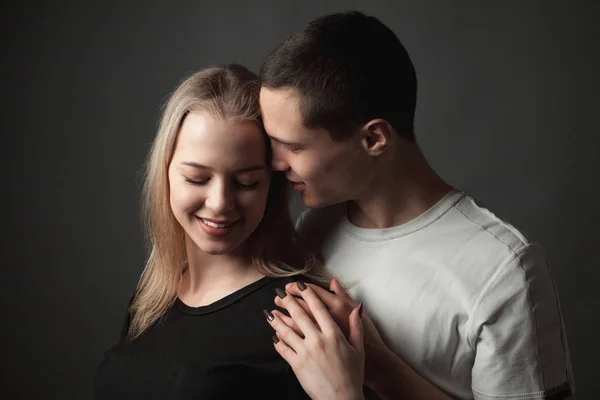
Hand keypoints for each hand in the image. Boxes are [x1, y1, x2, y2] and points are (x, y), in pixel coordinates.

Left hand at [265, 282, 364, 399]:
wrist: (342, 398)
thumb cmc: (352, 375)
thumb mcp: (358, 349)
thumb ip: (356, 326)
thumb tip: (357, 308)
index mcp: (334, 334)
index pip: (318, 308)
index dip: (307, 295)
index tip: (299, 286)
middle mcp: (318, 340)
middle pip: (299, 315)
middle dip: (287, 301)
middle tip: (280, 292)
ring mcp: (306, 352)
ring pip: (287, 330)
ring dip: (277, 319)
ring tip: (270, 311)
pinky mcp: (297, 364)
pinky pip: (283, 348)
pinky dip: (278, 340)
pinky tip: (274, 335)